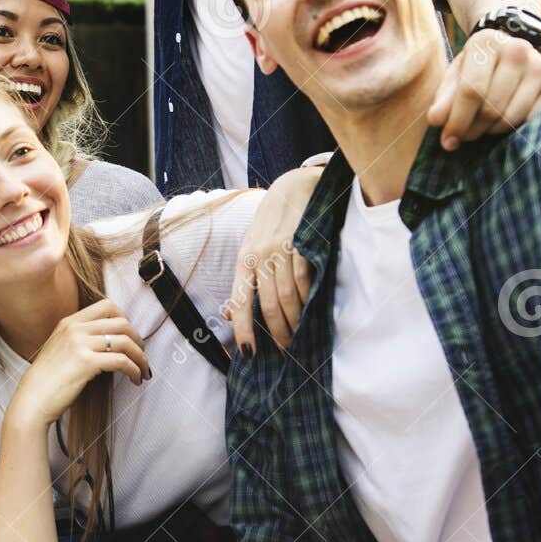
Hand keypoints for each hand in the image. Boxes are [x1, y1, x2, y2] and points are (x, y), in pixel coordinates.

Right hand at [6, 299, 149, 432]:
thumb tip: (109, 343)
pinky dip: (134, 369)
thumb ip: (79, 339)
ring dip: (140, 357)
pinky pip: (122, 361)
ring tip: (143, 370)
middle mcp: (75, 328)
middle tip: (141, 355)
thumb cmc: (46, 382)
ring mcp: (80, 344)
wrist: (31, 401)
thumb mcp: (59, 349)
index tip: (130, 336)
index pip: (107, 306)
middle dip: (137, 339)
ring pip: (125, 341)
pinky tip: (135, 378)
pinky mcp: (86, 362)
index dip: (125, 319)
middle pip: (121, 322)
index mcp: (68, 322)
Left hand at [227, 167, 320, 353]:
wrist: (293, 189)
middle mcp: (260, 256)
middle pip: (268, 304)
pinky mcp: (302, 245)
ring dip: (294, 321)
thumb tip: (230, 314)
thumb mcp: (251, 248)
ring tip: (298, 335)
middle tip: (285, 349)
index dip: (243, 329)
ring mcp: (282, 250)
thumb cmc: (270, 225)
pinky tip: (310, 311)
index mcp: (244, 260)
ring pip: (288, 297)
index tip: (248, 352)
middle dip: (277, 332)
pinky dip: (308, 300)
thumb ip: (245, 280)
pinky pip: (305, 281)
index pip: (240, 301)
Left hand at [427, 29, 540, 149]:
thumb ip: (444, 98)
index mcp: (487, 42)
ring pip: (510, 119)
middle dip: (472, 129)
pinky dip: (514, 130)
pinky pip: (531, 122)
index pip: (471, 91)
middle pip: (491, 108)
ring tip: (482, 127)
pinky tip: (504, 121)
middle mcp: (518, 50)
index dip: (457, 121)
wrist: (515, 52)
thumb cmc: (479, 68)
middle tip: (464, 136)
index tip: (447, 140)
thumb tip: (436, 120)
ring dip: (491, 132)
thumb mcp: (457, 76)